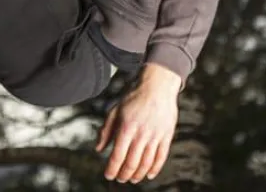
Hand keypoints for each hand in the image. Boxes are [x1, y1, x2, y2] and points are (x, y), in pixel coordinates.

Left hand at [95, 63, 179, 183]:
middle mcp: (141, 133)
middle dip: (124, 174)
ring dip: (138, 174)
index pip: (117, 155)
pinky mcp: (167, 136)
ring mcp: (155, 135)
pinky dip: (155, 169)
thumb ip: (106, 131)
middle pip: (132, 162)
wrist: (157, 86)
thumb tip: (98, 150)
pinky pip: (161, 157)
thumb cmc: (133, 98)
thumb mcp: (115, 111)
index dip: (112, 169)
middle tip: (120, 179)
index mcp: (126, 127)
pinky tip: (149, 175)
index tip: (108, 176)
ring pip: (146, 163)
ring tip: (132, 179)